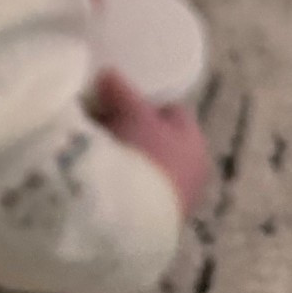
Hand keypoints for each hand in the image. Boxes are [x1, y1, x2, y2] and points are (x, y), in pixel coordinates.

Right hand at [92, 68, 210, 218]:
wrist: (133, 215)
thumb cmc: (143, 155)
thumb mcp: (131, 113)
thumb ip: (121, 90)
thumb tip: (108, 74)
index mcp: (195, 142)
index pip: (173, 112)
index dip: (145, 100)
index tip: (116, 95)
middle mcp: (192, 170)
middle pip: (158, 138)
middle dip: (131, 127)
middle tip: (102, 117)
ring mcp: (174, 198)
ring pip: (146, 163)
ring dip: (124, 153)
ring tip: (95, 143)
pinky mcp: (155, 218)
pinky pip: (136, 186)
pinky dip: (121, 176)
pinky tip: (99, 170)